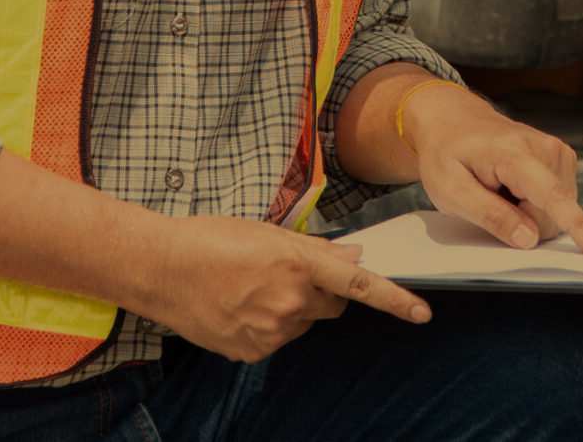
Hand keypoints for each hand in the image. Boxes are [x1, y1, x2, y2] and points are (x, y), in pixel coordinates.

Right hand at [137, 215, 430, 361]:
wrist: (161, 269)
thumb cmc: (209, 239)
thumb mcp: (265, 231)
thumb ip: (314, 249)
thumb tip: (352, 257)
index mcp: (296, 263)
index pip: (357, 283)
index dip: (393, 299)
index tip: (421, 312)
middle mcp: (289, 301)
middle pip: (332, 304)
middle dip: (322, 291)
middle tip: (286, 273)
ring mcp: (271, 331)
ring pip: (303, 321)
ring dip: (292, 307)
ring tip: (251, 286)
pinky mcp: (254, 351)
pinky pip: (278, 338)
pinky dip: (268, 323)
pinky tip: (239, 305)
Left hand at [399, 86, 582, 255]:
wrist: (451, 118)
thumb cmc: (446, 152)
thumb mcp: (450, 190)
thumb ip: (491, 216)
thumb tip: (529, 239)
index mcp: (513, 153)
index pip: (551, 196)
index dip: (576, 226)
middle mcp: (544, 147)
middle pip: (552, 215)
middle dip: (524, 222)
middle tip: (489, 200)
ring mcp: (556, 151)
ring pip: (556, 211)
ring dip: (527, 212)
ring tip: (498, 189)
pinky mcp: (561, 157)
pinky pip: (557, 200)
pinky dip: (534, 202)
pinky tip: (511, 186)